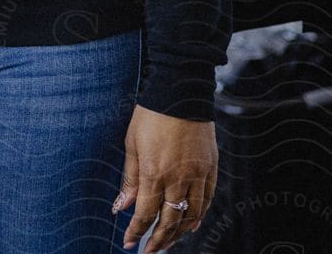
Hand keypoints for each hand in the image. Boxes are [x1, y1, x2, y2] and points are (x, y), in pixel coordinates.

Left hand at [114, 105, 216, 250]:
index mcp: (154, 173)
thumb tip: (120, 207)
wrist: (180, 94)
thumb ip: (129, 179)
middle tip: (148, 251)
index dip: (136, 232)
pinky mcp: (211, 169)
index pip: (145, 213)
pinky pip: (207, 201)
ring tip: (167, 243)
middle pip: (169, 220)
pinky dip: (198, 216)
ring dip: (178, 234)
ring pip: (191, 215)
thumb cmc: (150, 117)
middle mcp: (177, 178)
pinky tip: (190, 225)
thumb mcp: (131, 145)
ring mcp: (197, 175)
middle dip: (157, 240)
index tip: (129, 244)